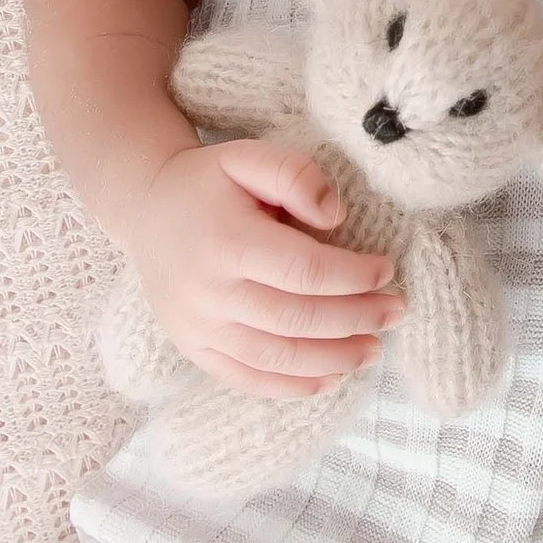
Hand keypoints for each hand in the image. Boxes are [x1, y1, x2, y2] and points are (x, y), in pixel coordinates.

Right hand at [121, 139, 402, 398]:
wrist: (146, 208)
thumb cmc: (209, 181)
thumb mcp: (250, 156)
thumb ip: (296, 176)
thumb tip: (335, 217)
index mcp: (227, 242)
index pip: (303, 271)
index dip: (352, 276)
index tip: (386, 270)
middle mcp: (209, 292)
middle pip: (296, 318)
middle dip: (355, 319)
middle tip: (395, 312)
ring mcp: (198, 327)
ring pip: (275, 357)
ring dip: (333, 359)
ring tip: (374, 350)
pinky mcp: (193, 347)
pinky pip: (245, 378)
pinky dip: (291, 386)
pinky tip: (330, 379)